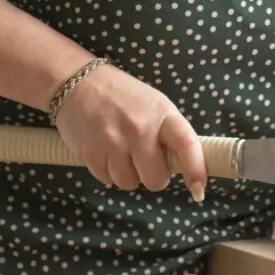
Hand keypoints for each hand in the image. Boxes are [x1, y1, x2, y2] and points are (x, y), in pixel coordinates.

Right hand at [51, 62, 208, 201]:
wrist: (76, 82)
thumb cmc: (121, 95)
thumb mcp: (153, 103)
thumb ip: (167, 132)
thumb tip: (183, 166)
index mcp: (161, 113)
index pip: (187, 145)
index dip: (196, 171)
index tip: (199, 191)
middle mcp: (139, 128)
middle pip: (156, 179)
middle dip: (153, 176)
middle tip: (145, 161)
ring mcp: (113, 142)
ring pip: (130, 183)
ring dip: (129, 175)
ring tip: (121, 152)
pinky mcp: (90, 153)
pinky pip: (107, 180)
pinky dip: (108, 172)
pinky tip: (105, 151)